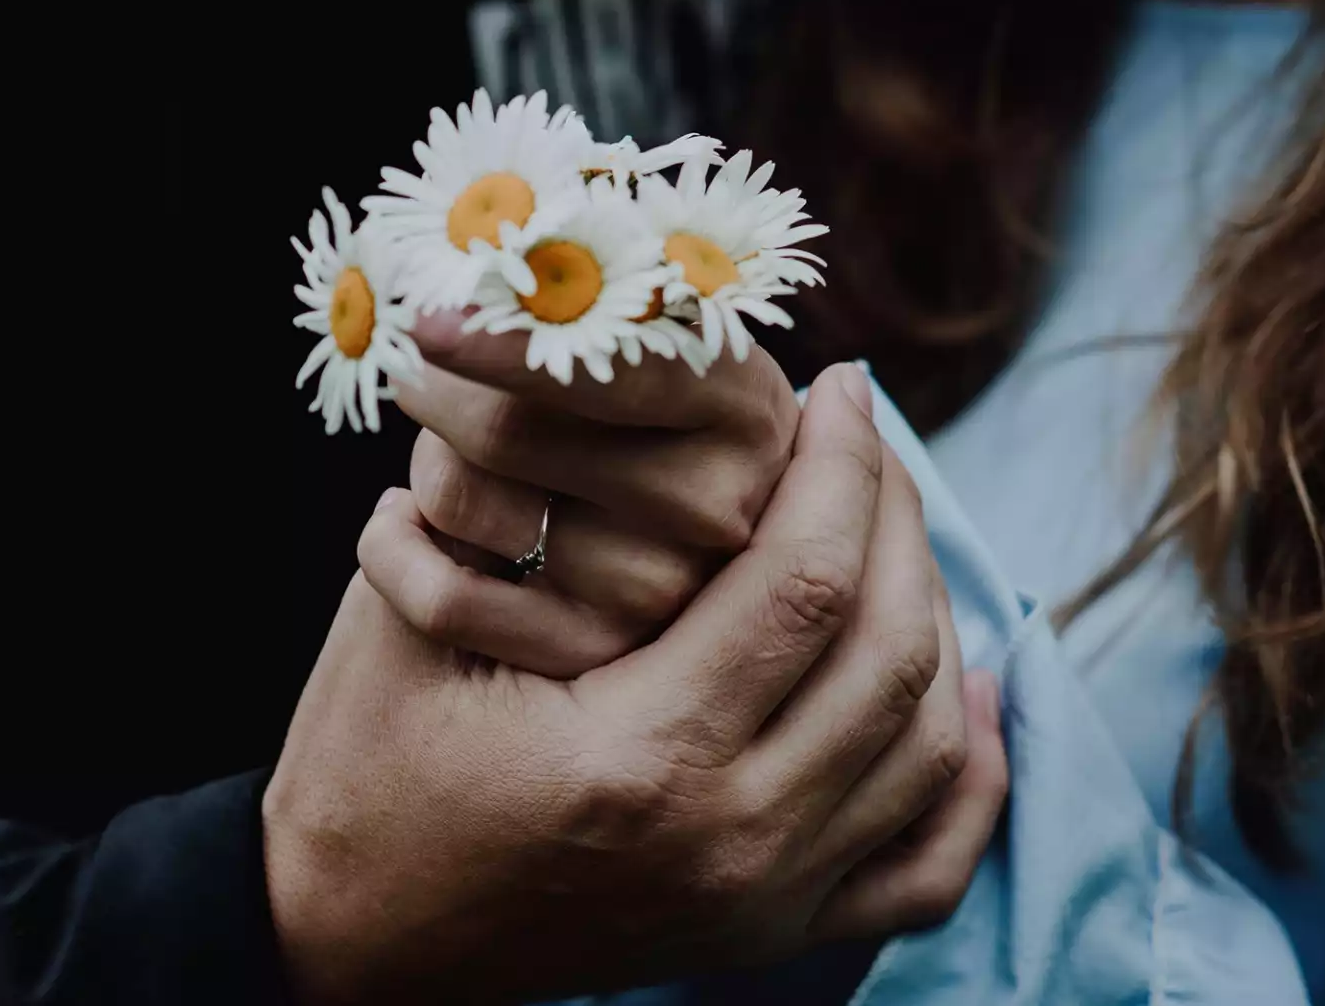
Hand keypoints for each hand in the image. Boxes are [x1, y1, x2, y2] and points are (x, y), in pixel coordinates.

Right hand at [264, 369, 1007, 1003]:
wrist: (351, 932)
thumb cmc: (367, 765)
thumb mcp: (411, 622)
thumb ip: (514, 512)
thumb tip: (632, 389)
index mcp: (637, 759)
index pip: (804, 581)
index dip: (841, 465)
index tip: (841, 388)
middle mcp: (726, 842)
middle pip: (889, 651)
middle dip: (897, 517)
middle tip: (868, 441)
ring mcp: (759, 902)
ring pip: (926, 741)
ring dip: (934, 616)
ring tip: (893, 529)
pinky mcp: (766, 935)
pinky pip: (925, 863)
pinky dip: (970, 773)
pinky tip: (973, 693)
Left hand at [392, 312, 799, 672]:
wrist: (672, 506)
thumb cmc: (634, 384)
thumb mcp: (642, 326)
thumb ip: (573, 305)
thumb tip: (454, 295)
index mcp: (742, 404)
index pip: (611, 369)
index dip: (506, 340)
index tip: (422, 319)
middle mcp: (719, 507)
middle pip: (505, 431)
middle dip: (434, 386)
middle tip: (420, 366)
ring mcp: (661, 594)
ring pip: (460, 498)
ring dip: (426, 462)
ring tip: (453, 451)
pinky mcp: (591, 658)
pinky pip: (440, 596)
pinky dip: (393, 547)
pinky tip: (405, 521)